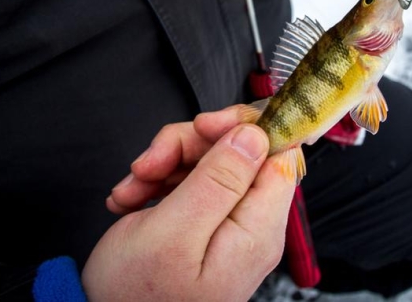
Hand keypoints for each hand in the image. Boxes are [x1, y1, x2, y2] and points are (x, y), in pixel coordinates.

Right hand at [81, 106, 294, 301]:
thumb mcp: (172, 232)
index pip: (279, 153)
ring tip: (132, 188)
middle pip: (239, 152)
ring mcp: (227, 226)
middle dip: (191, 146)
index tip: (204, 126)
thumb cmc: (135, 296)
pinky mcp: (204, 226)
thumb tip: (255, 135)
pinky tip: (131, 199)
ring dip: (166, 164)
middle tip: (150, 162)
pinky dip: (158, 182)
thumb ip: (218, 180)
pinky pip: (190, 183)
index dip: (244, 129)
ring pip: (210, 161)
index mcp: (256, 228)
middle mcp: (250, 226)